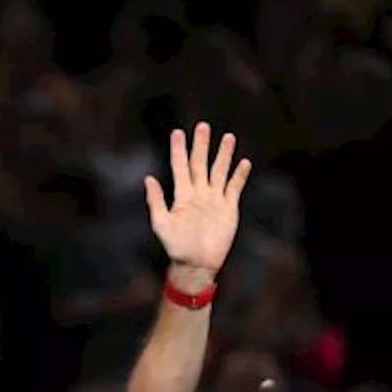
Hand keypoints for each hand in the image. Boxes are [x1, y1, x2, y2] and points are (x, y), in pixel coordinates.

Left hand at [143, 122, 251, 284]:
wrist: (197, 264)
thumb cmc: (176, 247)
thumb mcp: (161, 224)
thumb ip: (156, 201)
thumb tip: (148, 178)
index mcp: (182, 196)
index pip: (180, 167)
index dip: (179, 150)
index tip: (178, 132)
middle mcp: (198, 194)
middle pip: (200, 164)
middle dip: (201, 145)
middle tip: (203, 126)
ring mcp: (214, 199)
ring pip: (219, 171)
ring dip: (223, 155)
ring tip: (227, 137)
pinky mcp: (229, 208)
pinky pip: (234, 188)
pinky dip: (239, 175)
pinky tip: (244, 162)